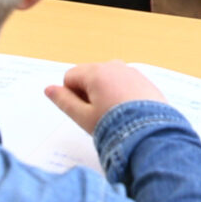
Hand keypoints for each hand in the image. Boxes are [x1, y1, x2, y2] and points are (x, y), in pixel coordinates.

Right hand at [46, 61, 163, 134]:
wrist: (151, 135)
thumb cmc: (115, 127)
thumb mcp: (83, 117)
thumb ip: (63, 101)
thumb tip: (49, 89)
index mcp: (96, 72)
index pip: (70, 77)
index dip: (73, 96)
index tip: (86, 112)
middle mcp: (114, 66)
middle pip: (89, 77)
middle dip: (89, 94)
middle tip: (100, 116)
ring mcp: (131, 72)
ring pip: (107, 81)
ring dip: (105, 95)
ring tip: (116, 116)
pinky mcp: (144, 81)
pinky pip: (124, 84)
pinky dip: (122, 96)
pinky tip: (129, 113)